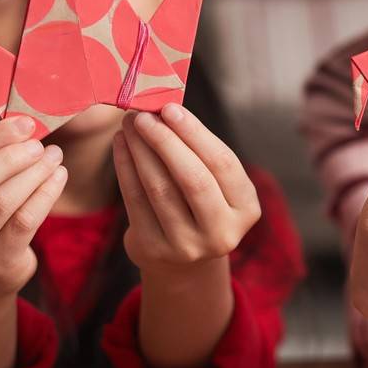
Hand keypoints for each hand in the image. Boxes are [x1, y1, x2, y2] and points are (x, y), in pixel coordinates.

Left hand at [112, 103, 260, 270]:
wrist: (180, 260)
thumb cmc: (199, 205)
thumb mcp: (215, 184)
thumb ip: (199, 152)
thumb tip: (166, 110)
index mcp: (246, 209)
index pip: (222, 163)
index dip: (195, 133)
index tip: (170, 108)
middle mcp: (222, 232)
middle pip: (193, 178)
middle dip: (165, 141)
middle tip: (144, 115)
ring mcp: (188, 246)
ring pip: (160, 188)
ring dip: (141, 150)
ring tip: (130, 125)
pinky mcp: (154, 250)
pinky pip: (136, 201)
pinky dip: (125, 168)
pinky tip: (121, 146)